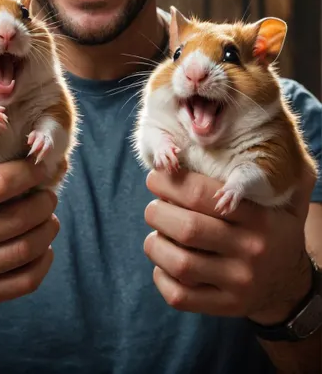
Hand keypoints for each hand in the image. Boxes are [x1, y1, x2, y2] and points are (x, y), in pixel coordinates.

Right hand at [0, 159, 57, 311]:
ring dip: (48, 228)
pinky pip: (25, 282)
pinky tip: (43, 246)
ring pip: (26, 249)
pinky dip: (44, 261)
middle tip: (49, 192)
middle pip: (19, 218)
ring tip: (48, 215)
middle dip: (45, 200)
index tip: (40, 164)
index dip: (29, 171)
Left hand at [144, 168, 314, 322]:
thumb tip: (257, 136)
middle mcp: (250, 250)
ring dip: (155, 245)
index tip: (156, 177)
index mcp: (259, 218)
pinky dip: (161, 277)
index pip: (203, 195)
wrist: (289, 284)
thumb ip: (268, 173)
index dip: (170, 183)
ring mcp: (238, 283)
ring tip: (155, 235)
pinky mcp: (224, 307)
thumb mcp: (284, 200)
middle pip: (187, 228)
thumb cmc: (273, 230)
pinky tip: (163, 263)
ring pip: (179, 263)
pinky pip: (180, 296)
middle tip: (153, 207)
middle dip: (158, 212)